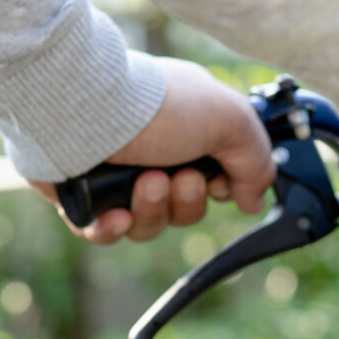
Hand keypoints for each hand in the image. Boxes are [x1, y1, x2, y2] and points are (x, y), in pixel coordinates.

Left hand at [30, 59, 274, 244]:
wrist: (82, 108)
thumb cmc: (154, 106)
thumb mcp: (230, 120)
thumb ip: (257, 160)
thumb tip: (253, 199)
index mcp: (188, 128)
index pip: (216, 176)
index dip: (222, 188)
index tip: (221, 184)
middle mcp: (153, 151)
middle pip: (184, 207)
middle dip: (187, 202)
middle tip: (179, 179)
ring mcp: (115, 174)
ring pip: (147, 223)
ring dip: (153, 210)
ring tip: (145, 183)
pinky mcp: (80, 195)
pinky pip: (102, 232)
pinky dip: (112, 229)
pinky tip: (115, 215)